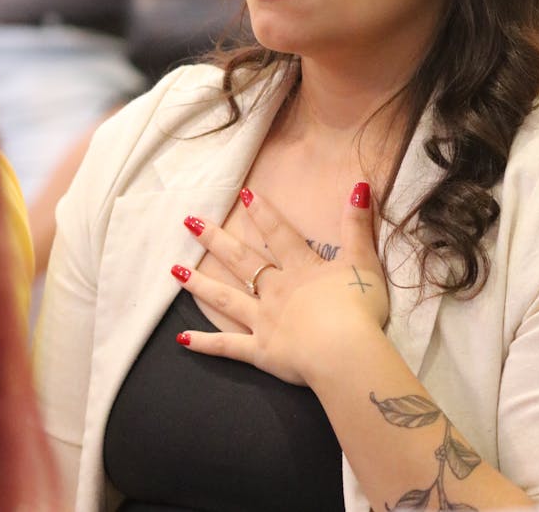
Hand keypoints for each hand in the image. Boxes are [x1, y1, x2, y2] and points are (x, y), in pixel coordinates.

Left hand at [171, 183, 388, 385]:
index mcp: (301, 269)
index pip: (278, 234)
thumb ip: (357, 225)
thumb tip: (359, 186)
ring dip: (200, 284)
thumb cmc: (358, 308)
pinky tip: (181, 339)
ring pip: (226, 299)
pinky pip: (227, 347)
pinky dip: (204, 344)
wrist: (346, 352)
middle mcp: (276, 290)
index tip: (243, 194)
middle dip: (215, 239)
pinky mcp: (260, 352)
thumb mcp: (364, 262)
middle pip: (241, 260)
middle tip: (188, 222)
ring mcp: (263, 321)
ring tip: (175, 271)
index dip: (262, 213)